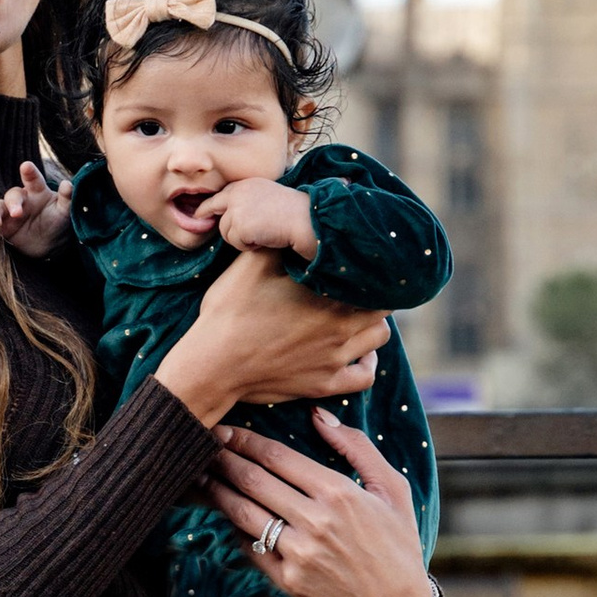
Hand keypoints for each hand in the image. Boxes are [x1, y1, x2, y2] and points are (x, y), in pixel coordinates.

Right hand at [0, 160, 71, 260]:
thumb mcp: (65, 212)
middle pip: (13, 194)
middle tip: (17, 213)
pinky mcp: (2, 224)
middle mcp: (22, 198)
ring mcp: (9, 211)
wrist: (49, 244)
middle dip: (13, 202)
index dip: (29, 172)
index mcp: (37, 191)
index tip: (26, 166)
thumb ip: (67, 198)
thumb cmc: (57, 222)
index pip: (33, 179)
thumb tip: (67, 184)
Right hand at [154, 249, 385, 426]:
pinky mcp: (325, 385)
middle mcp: (341, 326)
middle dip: (373, 295)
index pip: (370, 277)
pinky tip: (356, 353)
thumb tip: (305, 210)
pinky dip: (366, 363)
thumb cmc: (230, 311)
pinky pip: (365, 377)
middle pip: (382, 306)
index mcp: (327, 294)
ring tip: (355, 315)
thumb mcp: (252, 264)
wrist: (213, 365)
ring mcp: (335, 359)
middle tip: (356, 288)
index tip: (358, 263)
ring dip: (371, 325)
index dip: (368, 267)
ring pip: (379, 338)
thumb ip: (283, 239)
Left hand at [202, 177, 317, 261]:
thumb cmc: (293, 212)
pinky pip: (235, 242)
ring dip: (240, 238)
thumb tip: (231, 214)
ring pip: (224, 230)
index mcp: (246, 184)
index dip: (211, 204)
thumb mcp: (268, 196)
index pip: (222, 193)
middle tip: (201, 220)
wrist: (304, 219)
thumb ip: (249, 200)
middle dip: (208, 215)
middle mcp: (238, 193)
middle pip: (215, 208)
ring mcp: (237, 208)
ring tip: (260, 234)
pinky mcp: (239, 225)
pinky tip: (262, 239)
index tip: (201, 212)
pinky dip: (247, 246)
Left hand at [202, 410, 434, 596]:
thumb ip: (356, 447)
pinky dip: (236, 529)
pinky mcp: (287, 582)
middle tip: (203, 445)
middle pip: (253, 481)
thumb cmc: (398, 543)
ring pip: (243, 513)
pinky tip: (228, 515)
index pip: (277, 457)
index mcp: (338, 494)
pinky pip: (251, 548)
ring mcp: (297, 554)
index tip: (226, 430)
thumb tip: (318, 415)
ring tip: (203, 476)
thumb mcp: (392, 488)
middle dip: (224, 459)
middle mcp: (314, 522)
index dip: (245, 440)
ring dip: (218, 491)